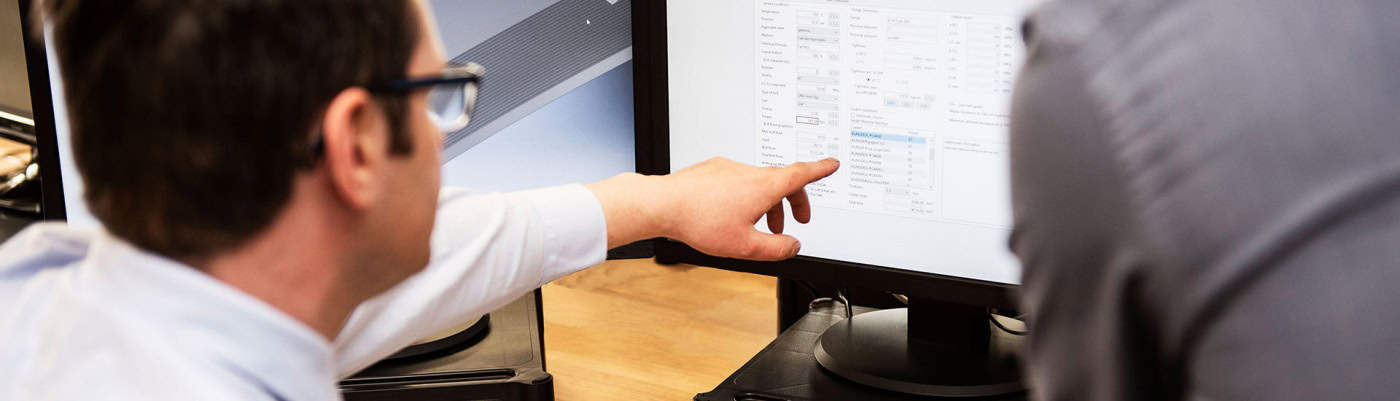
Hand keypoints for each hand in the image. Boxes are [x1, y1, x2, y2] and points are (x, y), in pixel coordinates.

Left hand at [587, 157, 839, 260]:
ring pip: (758, 183)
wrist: (662, 204)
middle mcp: (748, 171)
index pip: (801, 174)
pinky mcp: (712, 169)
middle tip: (798, 219)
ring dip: (767, 203)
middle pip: (782, 181)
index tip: (831, 164)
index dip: (820, 170)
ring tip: (761, 227)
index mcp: (763, 187)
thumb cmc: (700, 221)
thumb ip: (776, 249)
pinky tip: (731, 215)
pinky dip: (745, 196)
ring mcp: (729, 168)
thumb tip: (792, 246)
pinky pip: (738, 181)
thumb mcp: (745, 247)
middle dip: (794, 200)